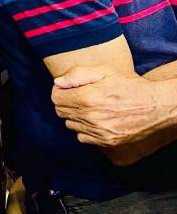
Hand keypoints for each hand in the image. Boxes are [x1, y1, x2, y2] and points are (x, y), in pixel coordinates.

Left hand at [51, 65, 175, 162]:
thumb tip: (58, 82)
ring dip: (75, 117)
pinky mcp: (107, 142)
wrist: (157, 106)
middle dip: (66, 103)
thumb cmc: (130, 86)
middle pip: (61, 113)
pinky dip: (85, 130)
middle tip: (77, 98)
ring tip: (88, 109)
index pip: (56, 98)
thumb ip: (77, 74)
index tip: (66, 89)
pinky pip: (83, 138)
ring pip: (71, 126)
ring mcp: (99, 132)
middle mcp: (91, 117)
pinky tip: (95, 121)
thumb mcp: (104, 71)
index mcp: (88, 98)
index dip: (59, 92)